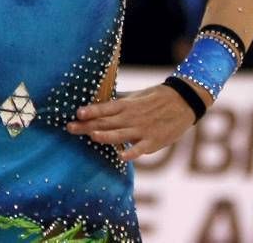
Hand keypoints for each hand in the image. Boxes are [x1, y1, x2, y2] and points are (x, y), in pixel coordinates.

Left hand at [67, 84, 198, 160]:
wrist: (183, 101)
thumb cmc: (156, 98)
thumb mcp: (135, 96)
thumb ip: (118, 101)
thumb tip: (100, 100)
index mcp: (126, 105)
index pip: (104, 108)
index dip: (91, 110)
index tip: (77, 112)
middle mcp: (131, 116)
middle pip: (106, 122)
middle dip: (87, 125)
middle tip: (70, 127)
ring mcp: (142, 129)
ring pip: (121, 134)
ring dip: (106, 135)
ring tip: (92, 136)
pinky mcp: (154, 141)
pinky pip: (140, 148)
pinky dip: (131, 152)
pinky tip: (121, 156)